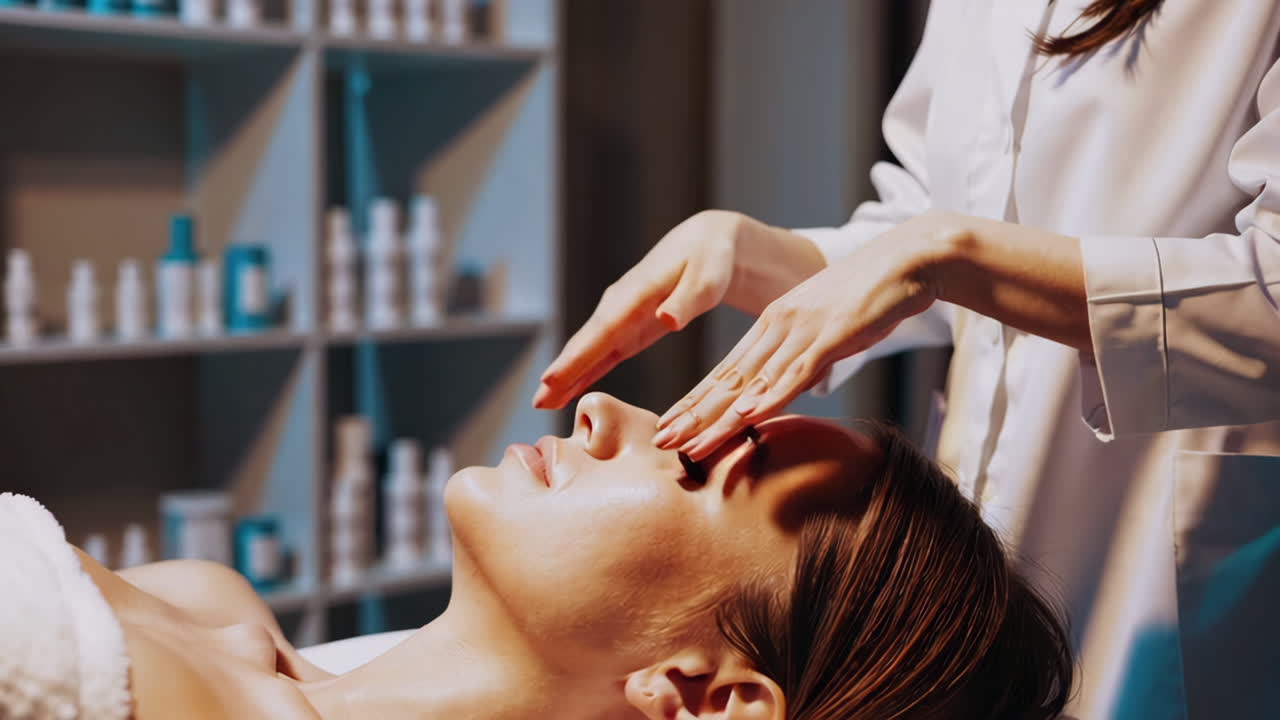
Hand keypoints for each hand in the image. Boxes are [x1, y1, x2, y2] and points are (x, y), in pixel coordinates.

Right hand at [533, 211, 825, 409]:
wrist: (706, 244)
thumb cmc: (711, 261)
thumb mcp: (709, 277)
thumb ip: (688, 299)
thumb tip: (667, 320)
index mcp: (638, 292)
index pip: (604, 328)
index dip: (579, 355)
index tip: (554, 377)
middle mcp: (620, 304)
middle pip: (587, 341)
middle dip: (563, 370)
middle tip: (538, 400)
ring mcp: (620, 316)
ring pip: (588, 348)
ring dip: (566, 374)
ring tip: (542, 402)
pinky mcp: (627, 328)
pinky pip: (600, 352)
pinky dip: (584, 370)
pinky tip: (567, 390)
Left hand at [653, 215, 948, 459]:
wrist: (910, 259)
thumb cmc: (873, 297)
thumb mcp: (828, 330)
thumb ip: (805, 356)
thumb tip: (791, 387)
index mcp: (774, 325)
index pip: (726, 371)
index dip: (695, 402)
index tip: (669, 427)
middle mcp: (779, 326)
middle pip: (728, 379)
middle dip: (693, 415)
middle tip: (661, 442)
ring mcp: (803, 329)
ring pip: (753, 381)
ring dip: (719, 417)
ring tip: (689, 443)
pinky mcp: (833, 333)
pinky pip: (796, 370)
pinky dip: (771, 395)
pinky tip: (747, 415)